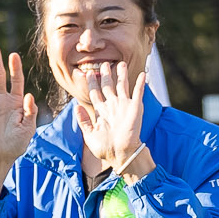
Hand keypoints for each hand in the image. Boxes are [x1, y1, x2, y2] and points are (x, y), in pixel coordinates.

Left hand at [74, 59, 151, 179]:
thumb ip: (83, 120)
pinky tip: (142, 74)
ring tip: (120, 63)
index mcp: (101, 111)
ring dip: (121, 75)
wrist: (121, 154)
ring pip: (122, 85)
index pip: (95, 94)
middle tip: (103, 64)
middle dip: (105, 75)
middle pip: (108, 86)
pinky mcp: (135, 107)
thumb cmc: (105, 148)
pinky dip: (140, 83)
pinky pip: (138, 92)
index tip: (85, 74)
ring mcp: (124, 106)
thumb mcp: (89, 134)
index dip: (90, 84)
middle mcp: (112, 106)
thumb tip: (76, 106)